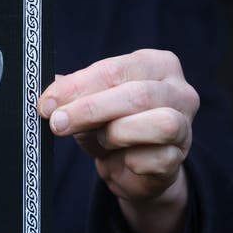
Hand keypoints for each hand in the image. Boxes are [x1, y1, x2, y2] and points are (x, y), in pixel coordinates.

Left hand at [38, 49, 198, 232]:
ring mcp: (186, 125)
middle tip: (58, 122)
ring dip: (118, 133)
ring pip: (158, 123)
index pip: (114, 69)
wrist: (132, 168)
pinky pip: (155, 159)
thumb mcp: (88, 103)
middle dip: (90, 109)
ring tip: (102, 139)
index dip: (77, 87)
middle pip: (136, 94)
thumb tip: (49, 92)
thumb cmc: (111, 125)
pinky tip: (122, 159)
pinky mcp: (180, 158)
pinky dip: (130, 161)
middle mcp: (179, 90)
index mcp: (156, 64)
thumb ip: (71, 93)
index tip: (47, 103)